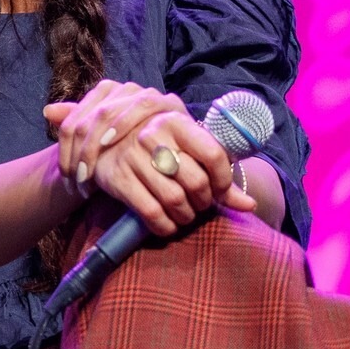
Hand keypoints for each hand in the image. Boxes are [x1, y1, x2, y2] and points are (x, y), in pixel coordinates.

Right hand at [44, 81, 251, 237]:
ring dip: (185, 216)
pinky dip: (164, 226)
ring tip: (184, 216)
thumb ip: (218, 173)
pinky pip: (150, 211)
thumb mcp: (185, 146)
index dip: (223, 180)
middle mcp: (153, 136)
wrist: (100, 141)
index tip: (219, 191)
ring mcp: (132, 157)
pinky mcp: (116, 179)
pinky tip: (166, 226)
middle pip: (196, 181)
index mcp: (175, 121)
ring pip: (175, 199)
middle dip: (203, 202)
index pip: (214, 153)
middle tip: (199, 206)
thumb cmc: (156, 145)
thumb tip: (250, 206)